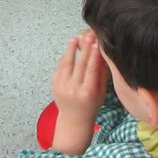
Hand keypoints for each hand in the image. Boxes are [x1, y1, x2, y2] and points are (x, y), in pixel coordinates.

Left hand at [50, 30, 107, 154]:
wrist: (74, 119)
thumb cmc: (91, 106)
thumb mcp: (101, 93)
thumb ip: (101, 75)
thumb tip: (102, 56)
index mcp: (87, 92)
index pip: (91, 70)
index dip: (94, 55)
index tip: (97, 44)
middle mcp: (73, 89)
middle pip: (80, 65)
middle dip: (84, 49)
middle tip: (88, 37)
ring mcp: (62, 87)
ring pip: (67, 64)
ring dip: (71, 50)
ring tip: (74, 39)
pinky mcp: (54, 85)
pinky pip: (60, 68)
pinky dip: (64, 58)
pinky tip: (69, 50)